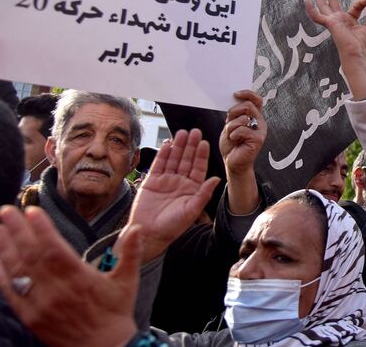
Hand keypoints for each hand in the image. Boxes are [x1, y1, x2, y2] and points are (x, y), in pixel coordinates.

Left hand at [0, 206, 139, 346]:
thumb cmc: (116, 312)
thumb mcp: (128, 281)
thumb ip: (131, 252)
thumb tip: (138, 228)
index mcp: (79, 278)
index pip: (53, 247)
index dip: (41, 228)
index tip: (31, 210)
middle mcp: (56, 290)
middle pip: (31, 255)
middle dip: (16, 231)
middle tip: (5, 211)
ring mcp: (41, 305)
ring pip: (18, 271)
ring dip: (4, 249)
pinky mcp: (31, 318)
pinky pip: (12, 294)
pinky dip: (2, 277)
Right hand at [127, 128, 220, 260]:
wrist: (149, 234)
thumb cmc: (172, 226)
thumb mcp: (191, 210)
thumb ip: (204, 193)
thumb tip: (217, 178)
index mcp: (192, 189)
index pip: (198, 168)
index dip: (201, 155)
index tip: (204, 142)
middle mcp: (180, 182)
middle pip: (187, 160)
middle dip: (191, 146)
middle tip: (195, 131)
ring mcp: (166, 181)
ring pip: (174, 159)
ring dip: (178, 147)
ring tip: (182, 133)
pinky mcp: (152, 181)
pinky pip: (159, 165)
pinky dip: (163, 154)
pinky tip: (168, 144)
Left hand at [221, 90, 266, 175]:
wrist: (233, 163)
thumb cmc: (232, 145)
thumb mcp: (231, 125)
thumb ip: (234, 114)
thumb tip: (233, 100)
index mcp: (254, 116)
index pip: (256, 99)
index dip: (247, 94)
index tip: (235, 94)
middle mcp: (260, 122)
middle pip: (248, 105)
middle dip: (233, 111)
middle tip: (228, 120)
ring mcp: (260, 130)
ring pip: (242, 118)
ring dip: (230, 127)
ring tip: (231, 136)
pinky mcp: (258, 139)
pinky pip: (241, 129)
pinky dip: (233, 135)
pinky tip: (234, 141)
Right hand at [304, 0, 365, 100]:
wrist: (356, 52)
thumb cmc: (362, 44)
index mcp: (350, 21)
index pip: (355, 7)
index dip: (362, 3)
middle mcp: (340, 20)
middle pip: (333, 2)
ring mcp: (333, 22)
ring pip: (324, 7)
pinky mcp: (329, 23)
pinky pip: (317, 16)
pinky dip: (311, 10)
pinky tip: (306, 2)